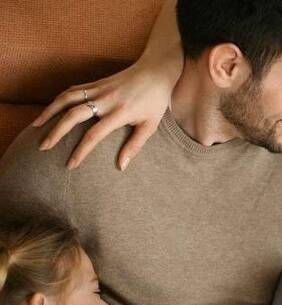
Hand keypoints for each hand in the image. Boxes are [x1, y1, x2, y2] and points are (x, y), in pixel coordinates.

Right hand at [34, 61, 175, 170]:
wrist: (156, 71)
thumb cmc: (154, 102)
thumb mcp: (150, 126)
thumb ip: (134, 146)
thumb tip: (120, 167)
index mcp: (120, 113)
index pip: (94, 135)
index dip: (81, 151)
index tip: (71, 165)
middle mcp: (105, 99)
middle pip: (74, 115)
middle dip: (56, 132)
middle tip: (43, 147)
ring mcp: (98, 88)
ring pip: (67, 98)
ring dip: (49, 111)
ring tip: (36, 126)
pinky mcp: (96, 82)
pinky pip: (72, 90)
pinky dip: (58, 99)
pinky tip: (51, 110)